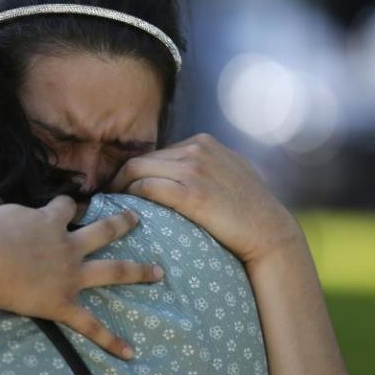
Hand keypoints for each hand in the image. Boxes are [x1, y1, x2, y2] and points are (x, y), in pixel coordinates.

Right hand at [0, 195, 162, 359]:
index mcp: (49, 221)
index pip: (67, 206)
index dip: (71, 205)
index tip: (75, 205)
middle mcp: (67, 245)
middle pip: (104, 230)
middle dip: (122, 223)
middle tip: (137, 219)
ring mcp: (69, 275)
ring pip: (112, 271)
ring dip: (138, 271)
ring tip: (159, 272)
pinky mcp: (63, 303)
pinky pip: (91, 325)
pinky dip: (110, 340)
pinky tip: (129, 352)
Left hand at [109, 133, 305, 262]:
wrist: (269, 231)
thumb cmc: (249, 210)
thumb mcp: (228, 173)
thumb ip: (205, 166)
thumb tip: (179, 171)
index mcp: (203, 142)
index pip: (155, 153)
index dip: (133, 172)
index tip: (120, 189)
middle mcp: (197, 149)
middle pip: (140, 159)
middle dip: (118, 178)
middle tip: (105, 198)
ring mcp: (194, 169)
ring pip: (137, 170)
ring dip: (118, 188)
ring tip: (109, 206)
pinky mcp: (192, 193)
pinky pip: (147, 187)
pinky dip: (129, 197)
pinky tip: (123, 211)